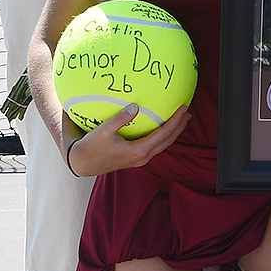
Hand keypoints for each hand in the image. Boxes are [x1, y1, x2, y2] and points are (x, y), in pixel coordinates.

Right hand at [66, 103, 190, 177]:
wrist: (82, 164)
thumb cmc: (91, 147)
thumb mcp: (103, 131)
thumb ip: (120, 119)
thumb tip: (136, 107)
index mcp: (138, 151)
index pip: (164, 134)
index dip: (176, 121)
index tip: (184, 109)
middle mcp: (142, 157)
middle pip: (168, 141)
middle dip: (179, 127)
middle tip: (188, 112)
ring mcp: (139, 160)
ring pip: (163, 145)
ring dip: (173, 133)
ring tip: (180, 119)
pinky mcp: (135, 159)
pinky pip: (155, 147)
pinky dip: (163, 137)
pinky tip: (162, 127)